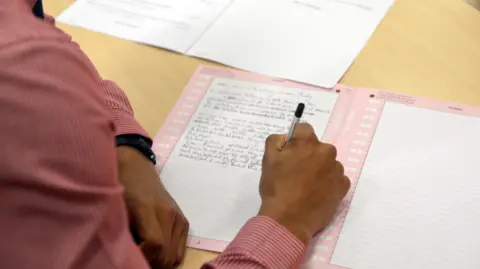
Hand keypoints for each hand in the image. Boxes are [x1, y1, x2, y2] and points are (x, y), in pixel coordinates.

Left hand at [117, 146, 188, 268]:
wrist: (136, 167)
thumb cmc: (120, 186)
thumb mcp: (114, 208)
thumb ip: (122, 233)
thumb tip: (125, 257)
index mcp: (149, 209)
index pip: (155, 245)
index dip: (144, 258)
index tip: (130, 259)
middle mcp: (169, 214)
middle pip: (167, 254)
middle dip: (151, 263)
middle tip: (135, 261)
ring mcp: (179, 218)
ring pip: (176, 256)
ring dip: (160, 262)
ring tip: (145, 257)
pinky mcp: (184, 221)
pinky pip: (180, 250)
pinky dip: (169, 257)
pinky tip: (155, 252)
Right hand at [258, 123, 349, 244]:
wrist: (289, 220)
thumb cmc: (276, 188)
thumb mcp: (268, 160)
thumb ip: (275, 141)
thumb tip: (285, 138)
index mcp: (307, 142)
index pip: (303, 129)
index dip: (295, 140)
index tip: (290, 153)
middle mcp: (327, 152)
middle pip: (317, 148)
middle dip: (309, 156)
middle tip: (296, 172)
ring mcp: (337, 170)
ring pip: (328, 164)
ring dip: (319, 170)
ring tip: (306, 187)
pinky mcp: (343, 187)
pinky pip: (336, 179)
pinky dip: (328, 184)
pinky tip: (316, 194)